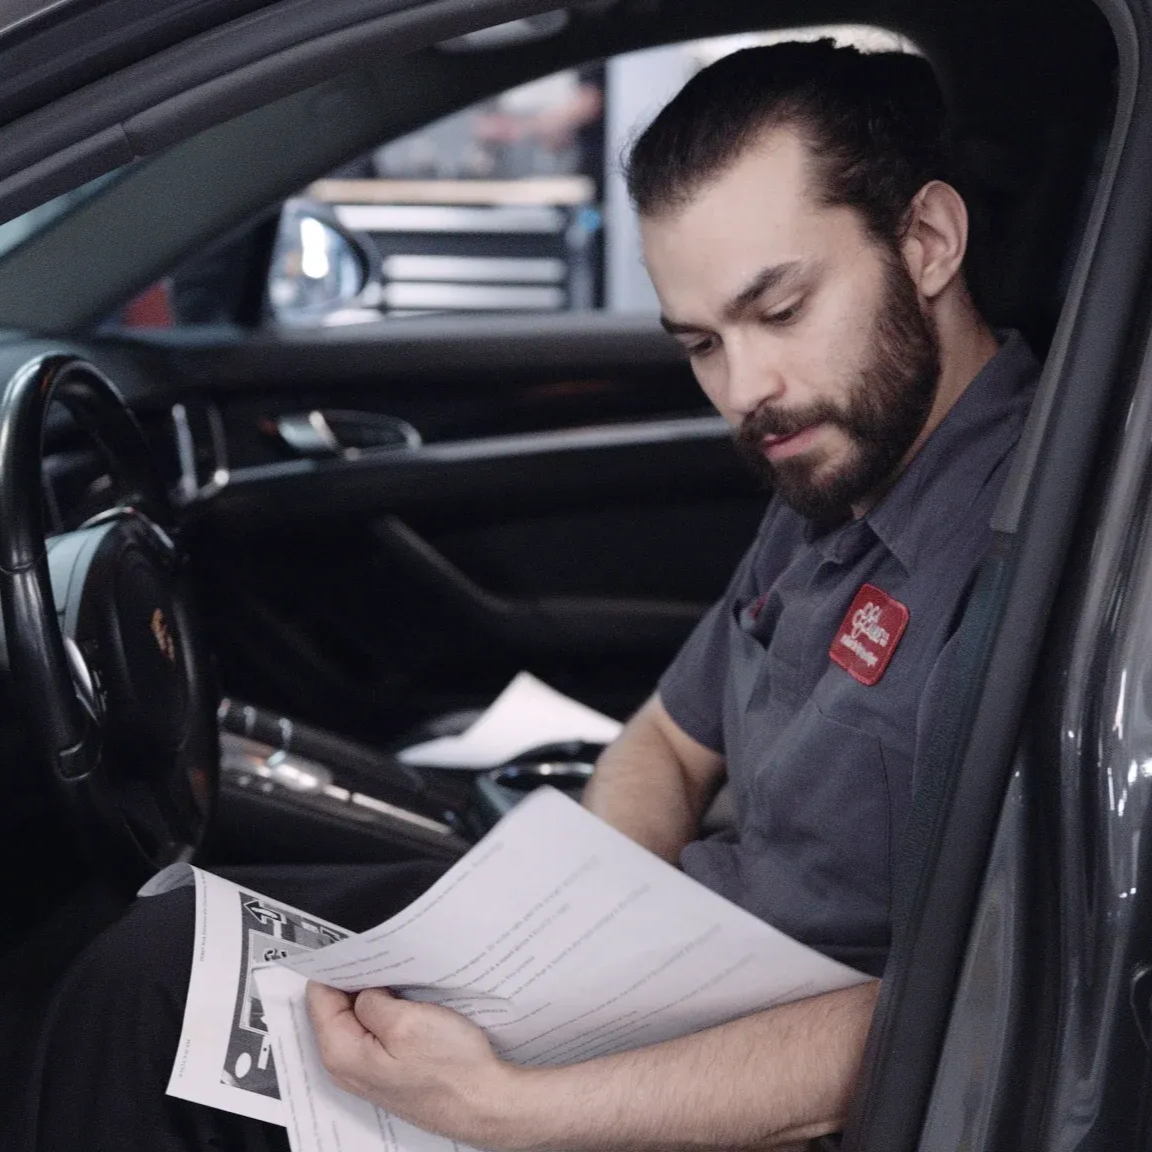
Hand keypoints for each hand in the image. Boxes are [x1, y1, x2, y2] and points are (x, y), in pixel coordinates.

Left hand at [306, 981, 520, 1145]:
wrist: (482, 1103)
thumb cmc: (450, 1069)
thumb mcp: (406, 1021)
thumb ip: (371, 1001)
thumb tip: (362, 989)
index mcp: (342, 1052)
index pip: (318, 995)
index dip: (337, 967)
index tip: (357, 948)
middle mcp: (346, 1065)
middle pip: (335, 1007)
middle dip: (356, 981)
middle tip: (383, 961)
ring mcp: (366, 1069)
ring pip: (356, 1018)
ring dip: (374, 996)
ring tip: (399, 980)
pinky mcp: (386, 1069)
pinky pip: (374, 1032)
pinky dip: (386, 1013)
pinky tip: (407, 1004)